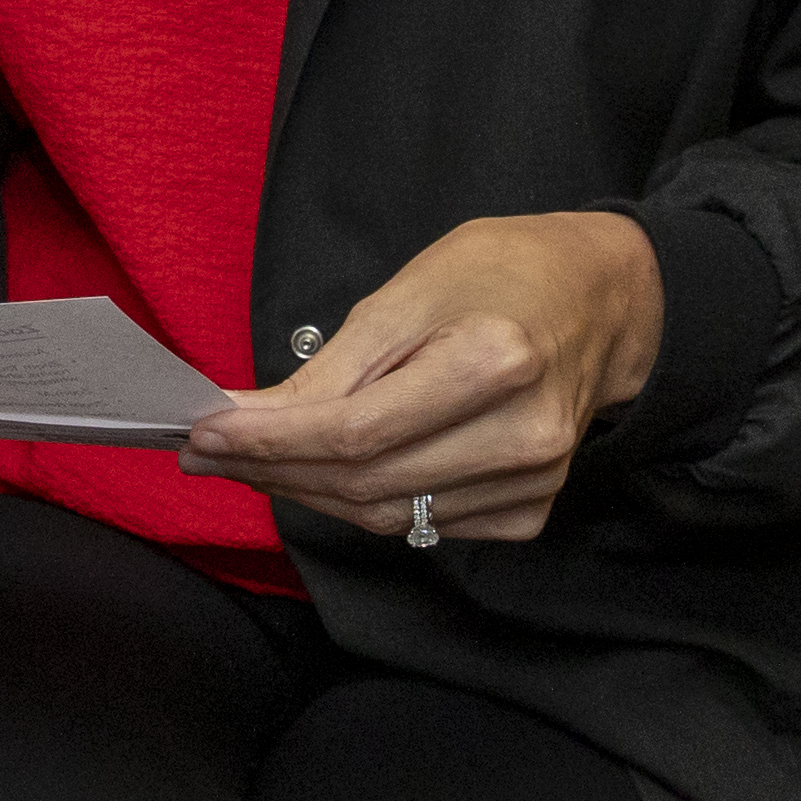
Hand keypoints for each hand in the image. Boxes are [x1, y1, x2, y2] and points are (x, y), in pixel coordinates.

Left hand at [188, 210, 658, 542]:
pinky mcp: (531, 508)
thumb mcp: (405, 295)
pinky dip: (366, 503)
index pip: (353, 432)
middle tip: (209, 454)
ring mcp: (534, 481)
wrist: (599, 300)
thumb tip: (245, 420)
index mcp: (494, 363)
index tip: (201, 436)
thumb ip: (328, 370)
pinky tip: (329, 472)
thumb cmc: (499, 276)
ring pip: (387, 515)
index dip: (268, 442)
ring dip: (308, 492)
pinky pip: (423, 524)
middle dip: (272, 470)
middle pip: (364, 483)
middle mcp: (523, 435)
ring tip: (255, 462)